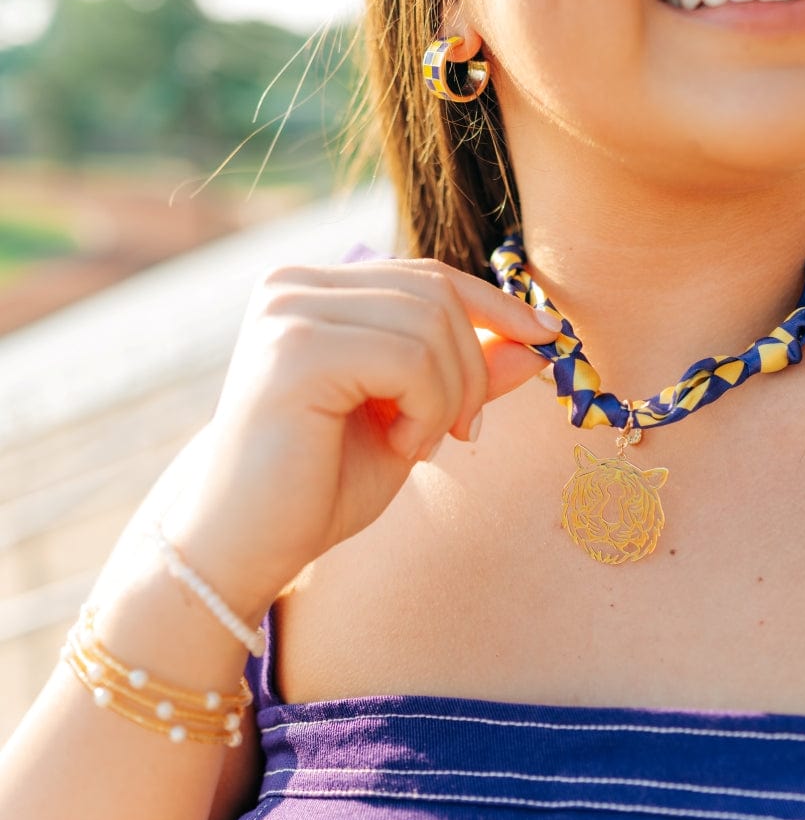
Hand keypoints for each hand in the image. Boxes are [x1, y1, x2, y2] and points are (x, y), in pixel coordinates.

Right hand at [153, 258, 557, 618]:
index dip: (494, 305)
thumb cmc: (320, 484)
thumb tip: (539, 338)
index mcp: (313, 290)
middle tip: (459, 432)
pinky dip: (426, 409)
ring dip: (447, 395)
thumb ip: (468, 372)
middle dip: (472, 366)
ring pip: (429, 323)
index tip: (546, 338)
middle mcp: (292, 285)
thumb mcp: (413, 417)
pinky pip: (408, 358)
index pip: (427, 274)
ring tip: (415, 444)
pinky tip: (400, 446)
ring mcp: (288, 312)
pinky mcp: (294, 350)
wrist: (243, 545)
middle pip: (436, 292)